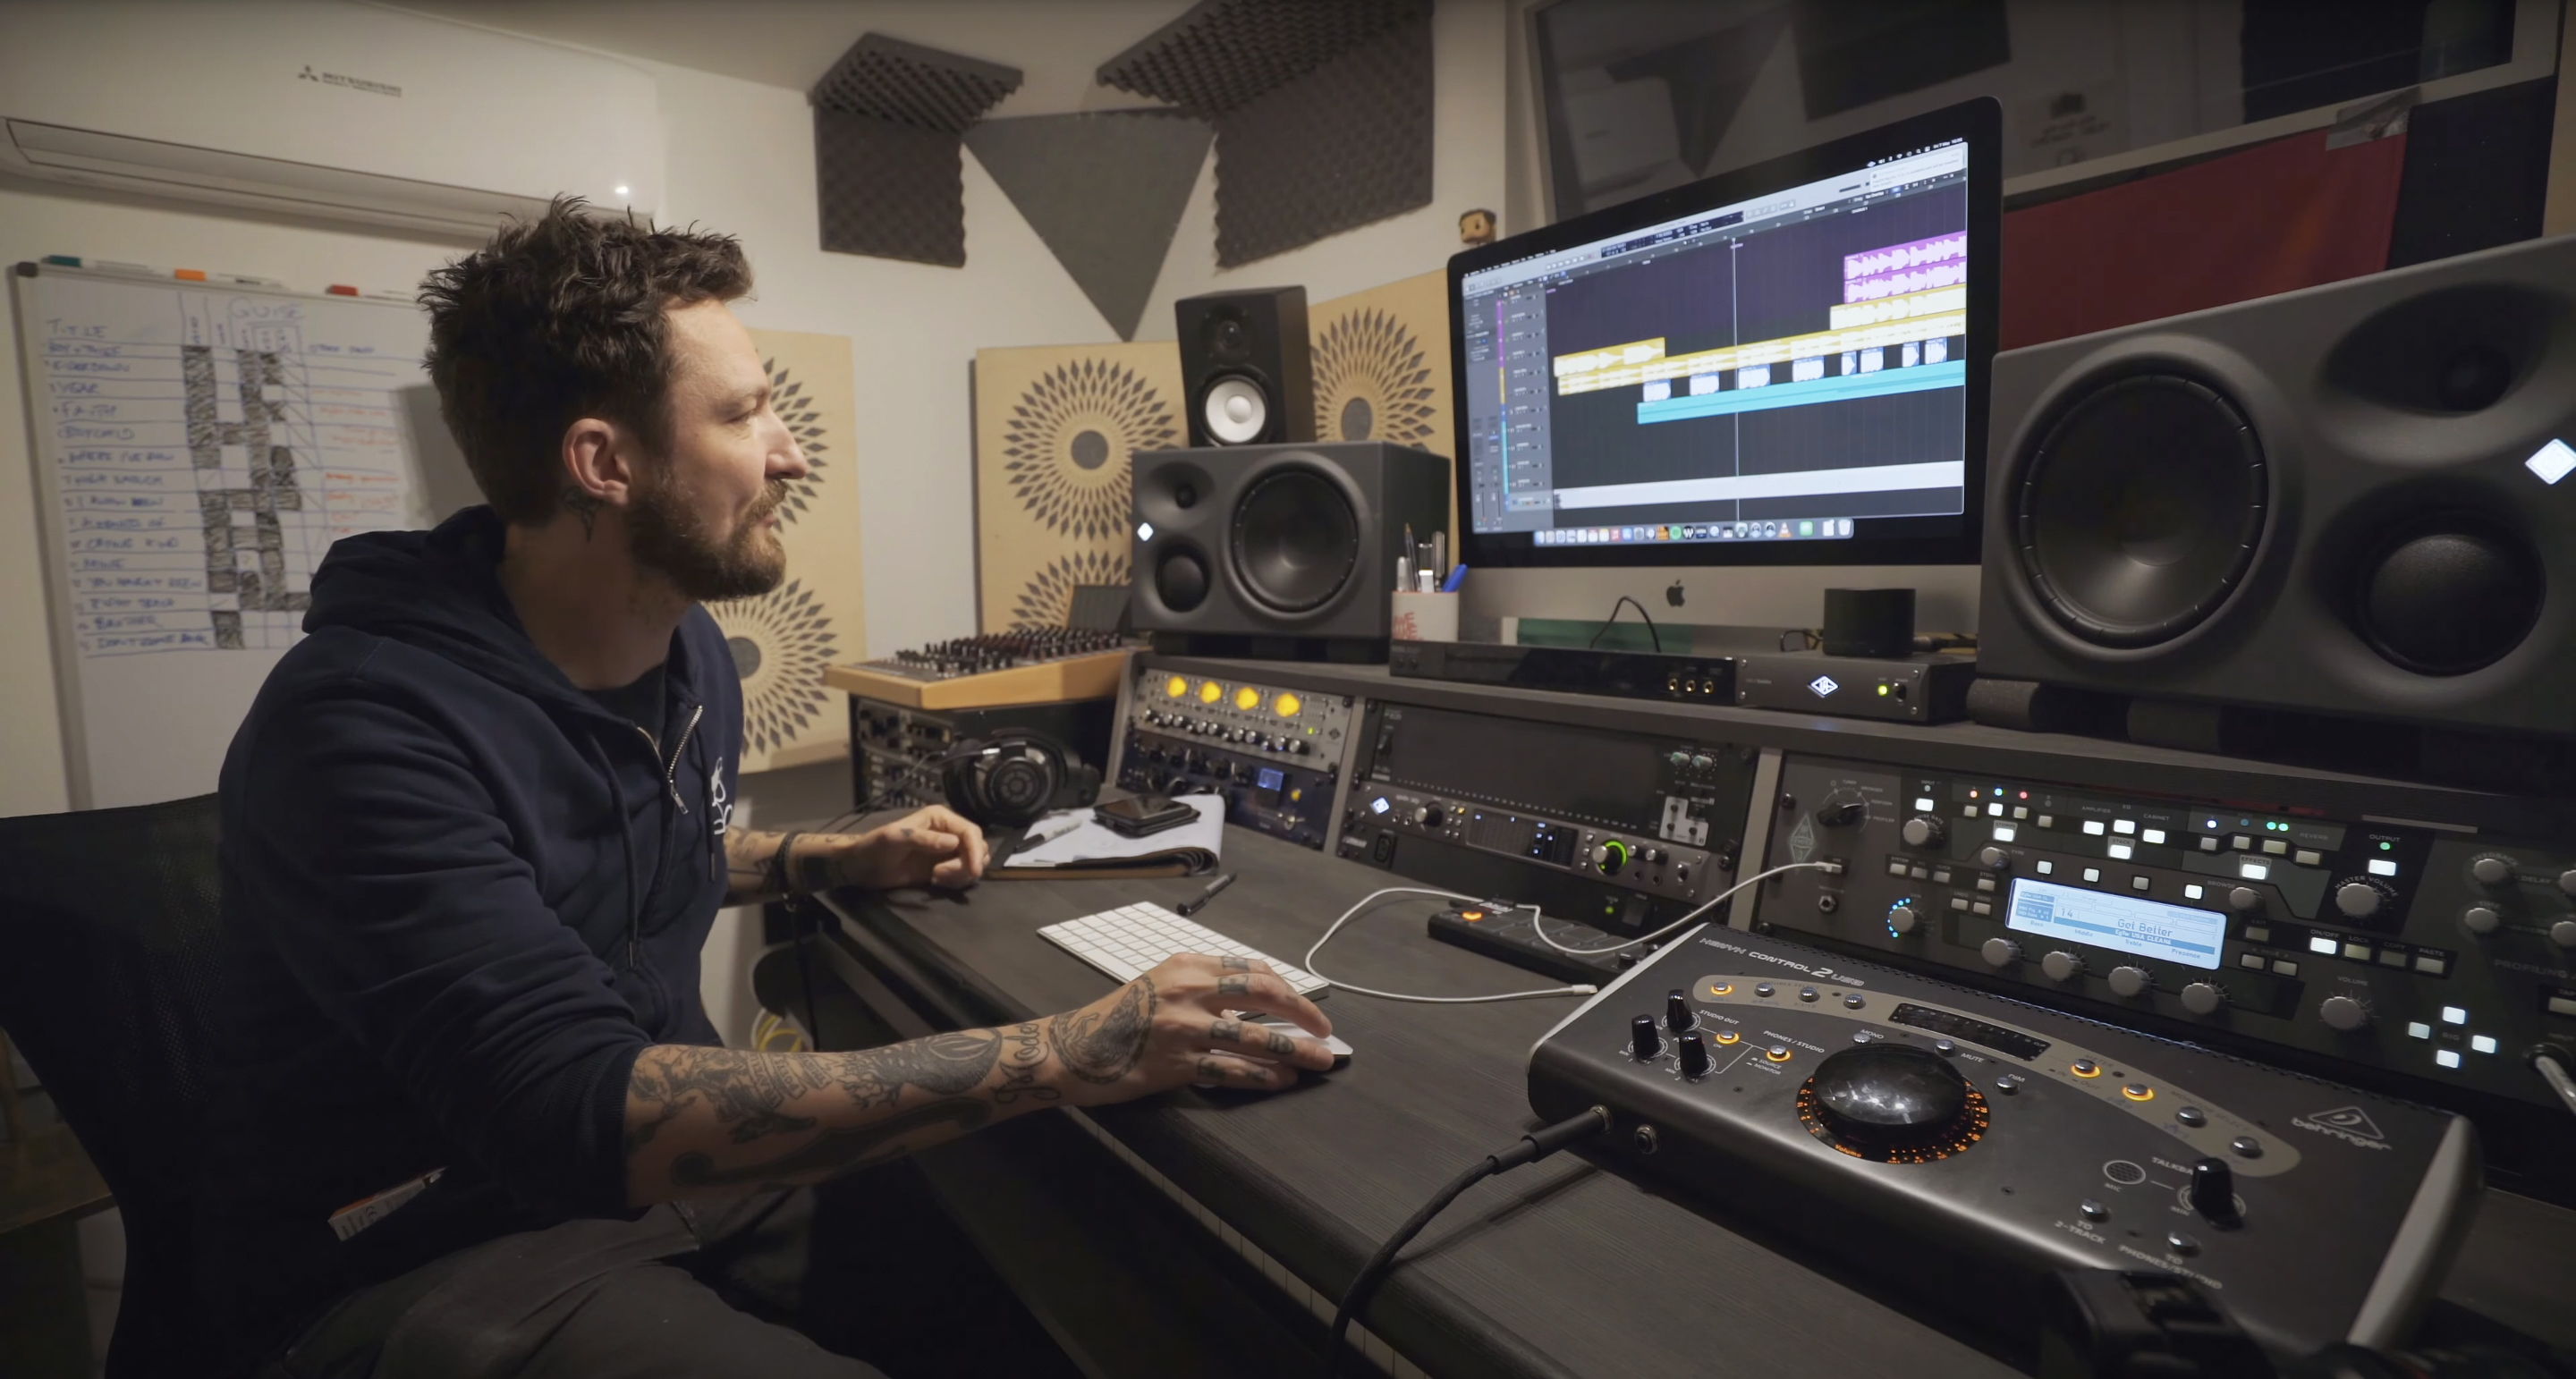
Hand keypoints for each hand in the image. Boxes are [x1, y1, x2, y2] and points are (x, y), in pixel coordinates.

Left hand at [831, 806, 988, 890]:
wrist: (863, 867)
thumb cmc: (875, 846)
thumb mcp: (896, 839)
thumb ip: (925, 839)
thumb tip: (954, 843)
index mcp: (940, 818)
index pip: (970, 831)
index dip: (975, 850)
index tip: (973, 870)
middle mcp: (948, 832)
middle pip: (977, 847)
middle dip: (967, 864)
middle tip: (941, 875)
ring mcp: (947, 851)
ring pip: (973, 863)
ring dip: (961, 874)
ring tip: (936, 878)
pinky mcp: (944, 868)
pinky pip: (963, 876)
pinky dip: (956, 882)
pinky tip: (935, 882)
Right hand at [1038, 953, 1336, 1106]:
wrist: (1072, 1049)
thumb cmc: (1116, 1018)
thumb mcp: (1159, 984)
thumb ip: (1201, 987)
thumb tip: (1249, 1006)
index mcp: (1187, 965)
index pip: (1252, 970)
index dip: (1287, 988)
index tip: (1304, 1004)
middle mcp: (1189, 991)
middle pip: (1263, 995)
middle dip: (1302, 1012)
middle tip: (1325, 1030)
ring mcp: (1184, 1029)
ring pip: (1254, 1036)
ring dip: (1294, 1050)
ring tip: (1319, 1060)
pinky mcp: (1177, 1064)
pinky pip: (1231, 1071)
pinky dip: (1262, 1076)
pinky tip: (1282, 1080)